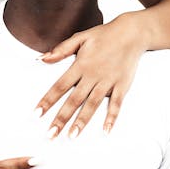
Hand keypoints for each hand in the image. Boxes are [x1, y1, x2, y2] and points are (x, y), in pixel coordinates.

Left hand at [35, 13, 145, 137]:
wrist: (131, 33)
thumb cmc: (104, 35)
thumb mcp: (80, 38)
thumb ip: (61, 50)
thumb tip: (42, 58)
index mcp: (80, 65)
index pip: (60, 86)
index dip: (48, 100)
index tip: (37, 113)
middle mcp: (93, 75)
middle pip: (74, 100)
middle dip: (61, 118)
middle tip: (51, 134)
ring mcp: (108, 81)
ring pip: (93, 104)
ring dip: (82, 121)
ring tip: (72, 135)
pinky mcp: (122, 85)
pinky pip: (116, 104)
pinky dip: (111, 117)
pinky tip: (105, 130)